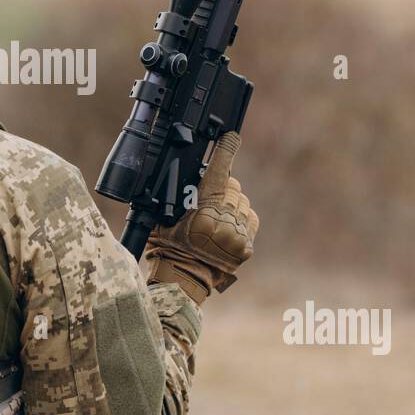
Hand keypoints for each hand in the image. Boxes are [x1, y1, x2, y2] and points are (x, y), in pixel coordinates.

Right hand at [144, 132, 258, 302]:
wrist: (183, 278)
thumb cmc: (168, 247)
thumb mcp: (165, 216)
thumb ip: (182, 193)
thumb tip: (196, 171)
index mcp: (201, 210)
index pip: (218, 172)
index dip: (225, 150)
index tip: (231, 135)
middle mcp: (223, 220)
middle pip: (232, 186)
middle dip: (221, 188)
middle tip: (206, 201)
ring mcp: (237, 234)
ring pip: (242, 202)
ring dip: (231, 204)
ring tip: (214, 218)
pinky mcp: (247, 246)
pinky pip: (249, 219)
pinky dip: (240, 219)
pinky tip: (226, 228)